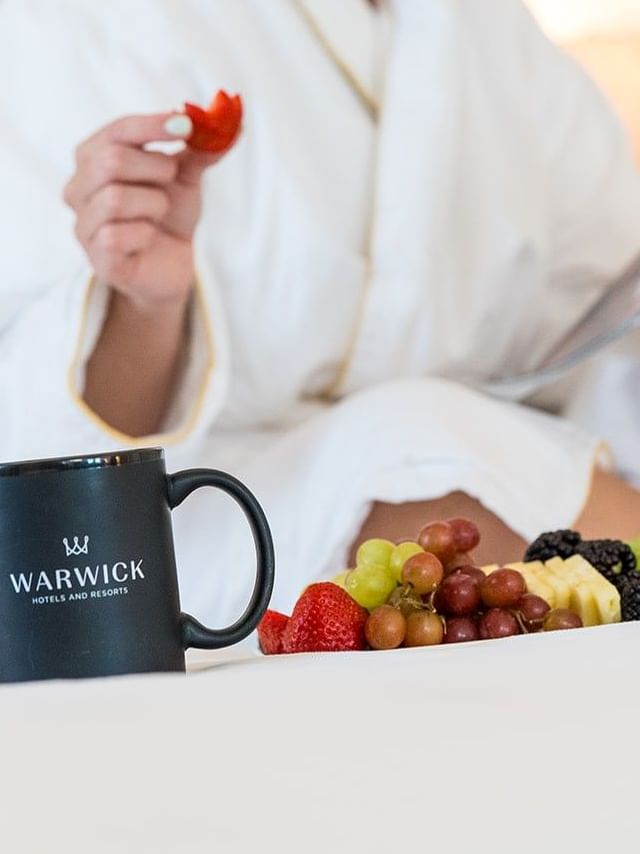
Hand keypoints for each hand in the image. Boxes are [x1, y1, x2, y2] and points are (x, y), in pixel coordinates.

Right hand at [64, 113, 226, 310]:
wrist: (172, 265)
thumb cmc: (169, 215)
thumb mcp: (186, 178)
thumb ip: (200, 150)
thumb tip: (230, 121)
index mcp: (93, 156)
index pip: (118, 130)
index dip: (152, 125)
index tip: (186, 125)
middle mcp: (78, 188)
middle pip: (111, 161)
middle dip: (155, 168)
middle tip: (172, 179)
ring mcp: (83, 225)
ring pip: (115, 199)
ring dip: (154, 204)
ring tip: (159, 212)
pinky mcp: (97, 259)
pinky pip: (117, 236)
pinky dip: (145, 234)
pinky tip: (149, 238)